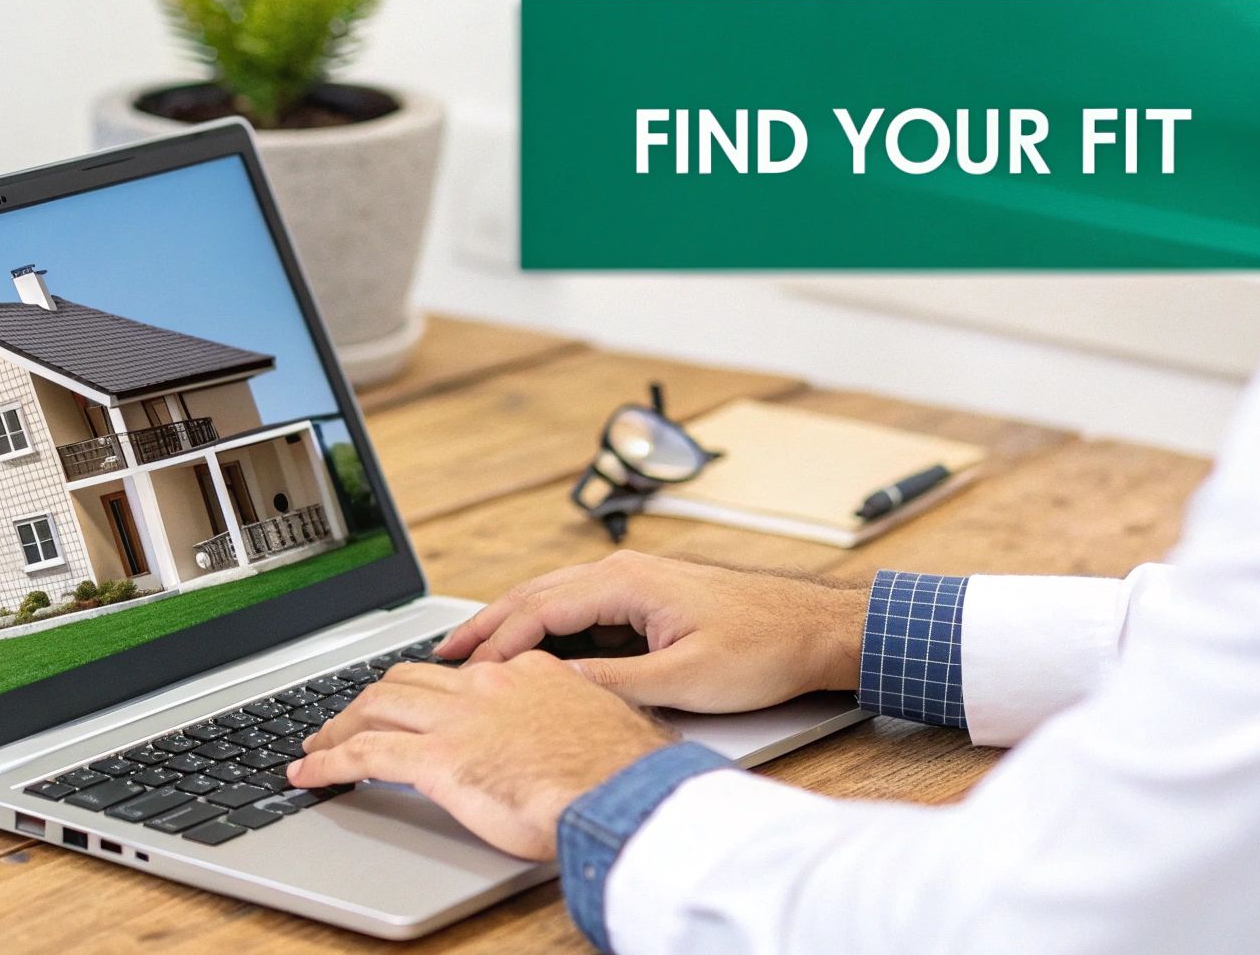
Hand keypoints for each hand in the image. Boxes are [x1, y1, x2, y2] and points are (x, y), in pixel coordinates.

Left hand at [288, 652, 673, 859]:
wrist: (623, 793)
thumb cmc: (624, 776)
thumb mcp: (600, 732)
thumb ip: (569, 727)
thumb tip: (570, 743)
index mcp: (527, 674)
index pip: (460, 674)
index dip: (425, 691)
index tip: (412, 705)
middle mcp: (486, 686)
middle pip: (406, 681)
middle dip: (367, 700)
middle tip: (346, 722)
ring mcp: (458, 718)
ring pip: (375, 706)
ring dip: (339, 727)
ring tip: (318, 748)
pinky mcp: (436, 757)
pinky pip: (364, 754)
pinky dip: (328, 762)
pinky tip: (309, 775)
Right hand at [435, 550, 867, 712]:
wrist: (819, 628)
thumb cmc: (765, 648)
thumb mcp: (685, 679)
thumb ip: (614, 684)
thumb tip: (556, 689)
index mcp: (626, 581)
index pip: (538, 612)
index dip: (496, 646)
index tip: (463, 674)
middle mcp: (623, 570)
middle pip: (533, 595)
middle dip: (485, 626)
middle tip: (440, 653)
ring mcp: (635, 579)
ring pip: (552, 596)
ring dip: (510, 622)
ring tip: (470, 649)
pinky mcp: (647, 594)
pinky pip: (578, 605)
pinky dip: (544, 624)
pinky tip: (532, 647)